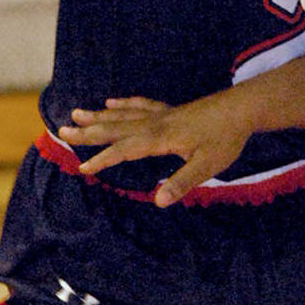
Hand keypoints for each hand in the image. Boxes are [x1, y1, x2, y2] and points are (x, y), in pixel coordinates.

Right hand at [58, 88, 257, 207]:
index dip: (104, 159)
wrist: (242, 109)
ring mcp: (162, 114)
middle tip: (62, 131)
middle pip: (116, 128)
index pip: (125, 150)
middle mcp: (156, 123)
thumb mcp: (207, 165)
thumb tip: (159, 201)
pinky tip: (111, 103)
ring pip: (123, 115)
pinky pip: (140, 105)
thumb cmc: (226, 138)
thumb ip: (182, 183)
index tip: (83, 166)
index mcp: (160, 138)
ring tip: (76, 113)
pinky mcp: (171, 110)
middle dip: (89, 132)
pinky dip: (123, 104)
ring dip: (99, 116)